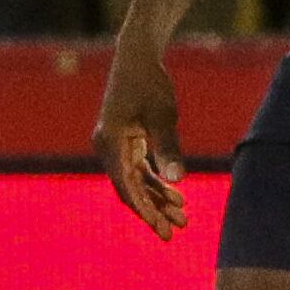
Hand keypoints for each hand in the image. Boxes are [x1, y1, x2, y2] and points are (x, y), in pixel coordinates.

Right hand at [95, 36, 187, 239]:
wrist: (138, 56)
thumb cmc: (150, 83)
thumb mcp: (163, 115)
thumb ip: (168, 147)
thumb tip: (177, 180)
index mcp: (110, 143)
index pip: (126, 186)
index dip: (144, 209)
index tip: (161, 227)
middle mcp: (107, 148)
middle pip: (130, 189)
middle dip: (152, 211)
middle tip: (173, 233)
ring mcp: (114, 146)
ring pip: (135, 182)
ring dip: (156, 199)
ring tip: (182, 218)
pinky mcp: (125, 142)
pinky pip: (139, 170)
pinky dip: (155, 183)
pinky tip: (175, 196)